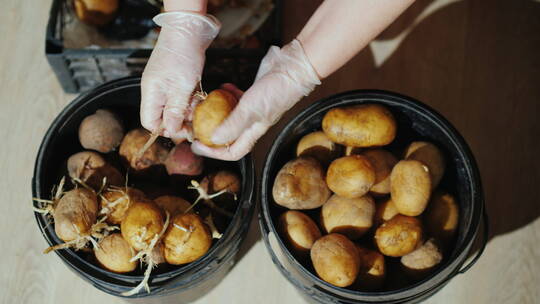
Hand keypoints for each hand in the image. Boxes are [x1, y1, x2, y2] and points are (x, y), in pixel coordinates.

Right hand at [140, 11, 219, 141]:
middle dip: (180, 121)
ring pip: (174, 107)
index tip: (183, 131)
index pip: (149, 122)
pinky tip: (200, 96)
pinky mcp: (175, 79)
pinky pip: (181, 97)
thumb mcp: (182, 87)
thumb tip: (171, 131)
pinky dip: (191, 99)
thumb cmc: (183, 54)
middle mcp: (155, 90)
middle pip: (163, 116)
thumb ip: (175, 110)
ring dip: (188, 110)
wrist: (189, 29)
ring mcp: (165, 84)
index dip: (165, 130)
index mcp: (150, 93)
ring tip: (199, 106)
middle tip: (196, 122)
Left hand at [191, 39, 320, 160]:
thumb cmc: (276, 91)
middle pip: (228, 135)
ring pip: (230, 116)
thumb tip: (214, 140)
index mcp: (254, 131)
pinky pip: (235, 98)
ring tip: (204, 107)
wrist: (293, 68)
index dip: (214, 153)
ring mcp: (253, 107)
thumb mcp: (250, 110)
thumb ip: (233, 126)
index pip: (233, 152)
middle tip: (195, 127)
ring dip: (216, 113)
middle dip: (210, 133)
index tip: (197, 145)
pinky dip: (227, 95)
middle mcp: (253, 122)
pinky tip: (222, 87)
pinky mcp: (253, 93)